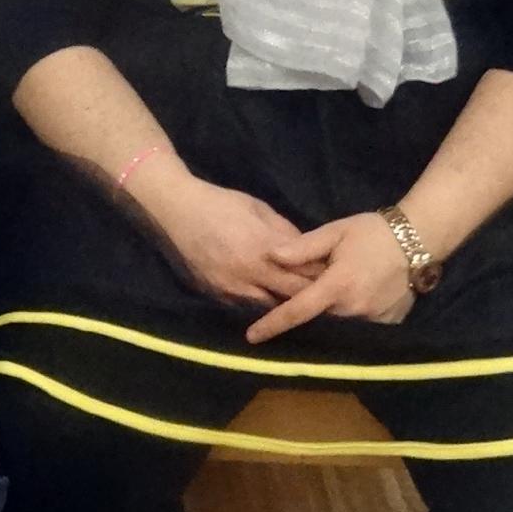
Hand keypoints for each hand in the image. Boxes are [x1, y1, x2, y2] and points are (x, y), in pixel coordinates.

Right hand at [128, 166, 317, 312]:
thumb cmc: (222, 203)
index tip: (335, 278)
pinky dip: (259, 303)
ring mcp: (230, 289)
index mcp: (264, 251)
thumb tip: (307, 249)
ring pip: (268, 307)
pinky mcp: (215, 294)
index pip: (303, 277)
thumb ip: (286, 233)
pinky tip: (267, 298)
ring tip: (297, 300)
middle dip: (307, 297)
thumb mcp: (260, 210)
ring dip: (283, 304)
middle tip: (323, 296)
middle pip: (289, 298)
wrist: (177, 211)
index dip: (321, 280)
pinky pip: (245, 306)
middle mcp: (249, 276)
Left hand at [242, 210, 418, 343]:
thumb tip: (271, 256)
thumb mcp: (336, 232)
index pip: (297, 310)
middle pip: (317, 321)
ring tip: (323, 310)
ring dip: (327, 320)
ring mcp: (373, 319)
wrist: (420, 238)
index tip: (251, 336)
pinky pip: (361, 327)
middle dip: (303, 318)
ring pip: (338, 326)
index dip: (272, 324)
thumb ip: (303, 247)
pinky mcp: (389, 323)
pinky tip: (350, 308)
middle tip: (291, 309)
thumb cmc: (373, 232)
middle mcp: (353, 308)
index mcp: (337, 285)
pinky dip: (350, 320)